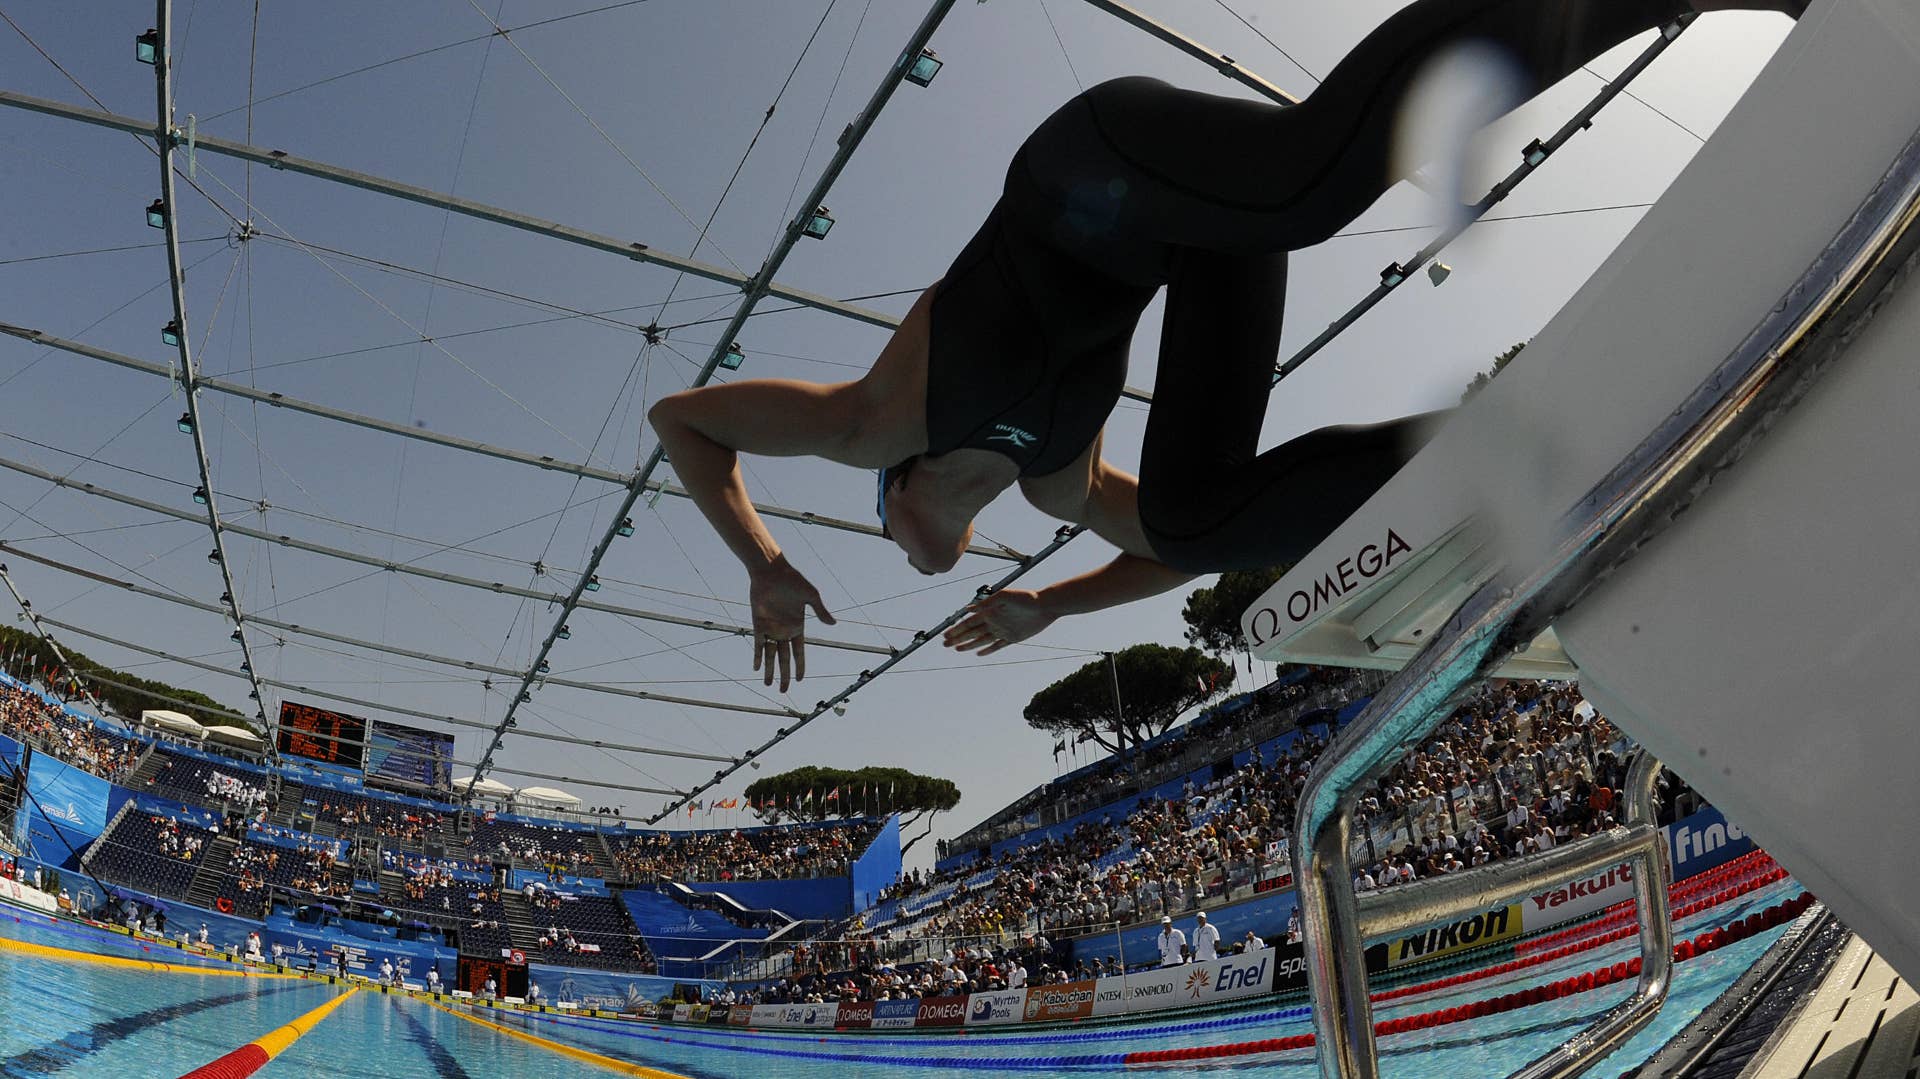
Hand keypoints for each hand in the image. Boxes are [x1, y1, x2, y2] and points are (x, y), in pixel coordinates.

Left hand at [749, 555, 834, 690]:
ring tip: (769, 685)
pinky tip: (756, 668)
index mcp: (798, 626)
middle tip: (784, 691)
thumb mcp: (811, 596)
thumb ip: (820, 611)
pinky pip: (757, 644)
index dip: (800, 666)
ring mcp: (770, 629)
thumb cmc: (793, 580)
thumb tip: (834, 625)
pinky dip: (757, 656)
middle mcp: (784, 631)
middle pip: (785, 659)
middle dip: (785, 675)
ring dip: (769, 670)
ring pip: (770, 655)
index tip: (801, 680)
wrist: (771, 571)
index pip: (799, 652)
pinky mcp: (758, 624)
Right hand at [943, 588, 1055, 655]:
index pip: (968, 623)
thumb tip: (968, 609)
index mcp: (990, 612)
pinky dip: (987, 650)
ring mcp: (1003, 630)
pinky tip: (978, 654)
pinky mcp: (1013, 638)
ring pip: (981, 640)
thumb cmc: (1026, 598)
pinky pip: (997, 646)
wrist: (1046, 606)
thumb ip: (986, 603)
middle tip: (945, 644)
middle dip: (958, 638)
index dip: (956, 629)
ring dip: (968, 645)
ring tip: (956, 649)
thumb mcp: (1005, 596)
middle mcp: (994, 622)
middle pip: (971, 632)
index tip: (945, 635)